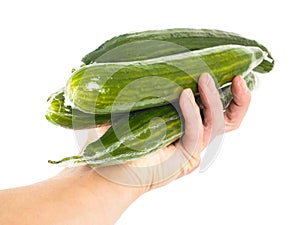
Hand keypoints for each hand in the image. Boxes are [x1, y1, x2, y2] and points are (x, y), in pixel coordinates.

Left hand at [90, 73, 250, 190]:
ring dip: (213, 98)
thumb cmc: (120, 135)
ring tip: (204, 78)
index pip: (218, 110)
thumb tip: (155, 57)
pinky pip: (195, 133)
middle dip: (240, 100)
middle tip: (238, 78)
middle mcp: (194, 136)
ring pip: (217, 125)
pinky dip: (192, 112)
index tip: (231, 71)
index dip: (229, 93)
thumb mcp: (139, 103)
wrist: (108, 165)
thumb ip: (152, 86)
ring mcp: (191, 149)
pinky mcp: (186, 159)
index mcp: (187, 124)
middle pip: (229, 121)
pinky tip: (185, 95)